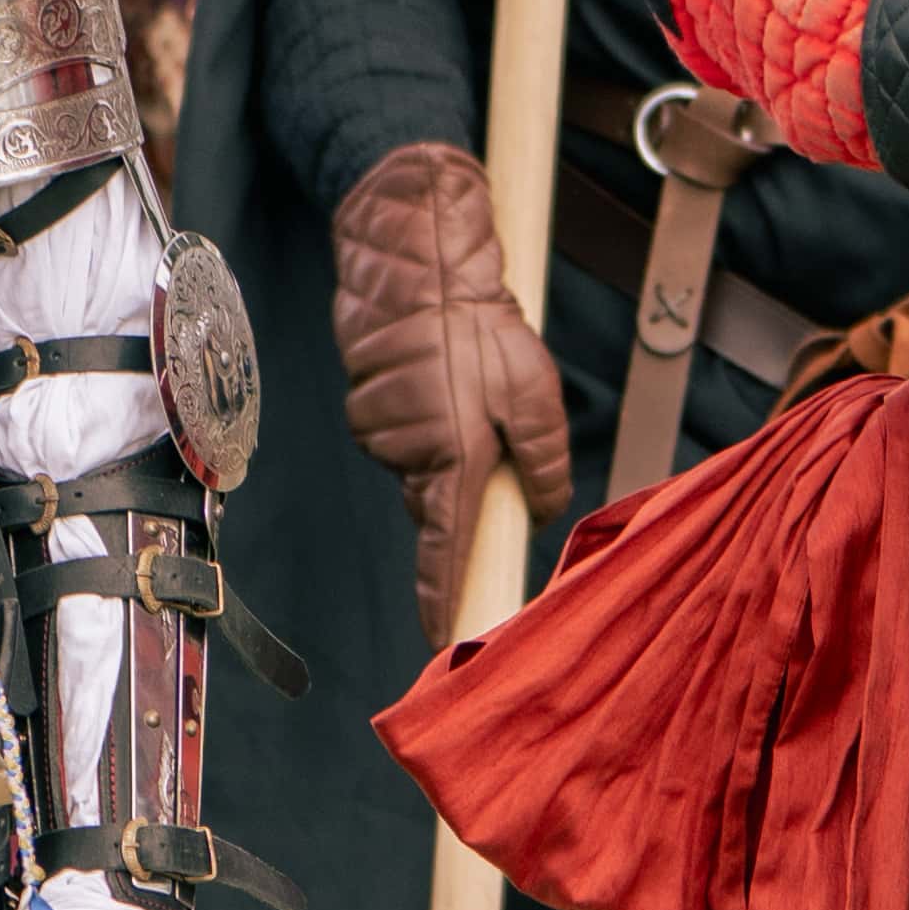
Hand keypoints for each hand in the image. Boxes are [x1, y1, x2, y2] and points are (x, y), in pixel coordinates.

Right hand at [330, 140, 577, 651]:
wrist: (412, 268)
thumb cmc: (475, 327)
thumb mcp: (534, 392)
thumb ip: (544, 459)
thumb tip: (543, 507)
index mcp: (454, 462)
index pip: (447, 554)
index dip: (446, 600)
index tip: (444, 641)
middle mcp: (407, 459)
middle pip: (440, 507)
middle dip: (464, 490)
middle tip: (489, 436)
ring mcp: (378, 435)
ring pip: (421, 468)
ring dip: (445, 446)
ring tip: (464, 389)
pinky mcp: (364, 412)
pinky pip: (400, 437)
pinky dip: (421, 420)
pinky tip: (437, 379)